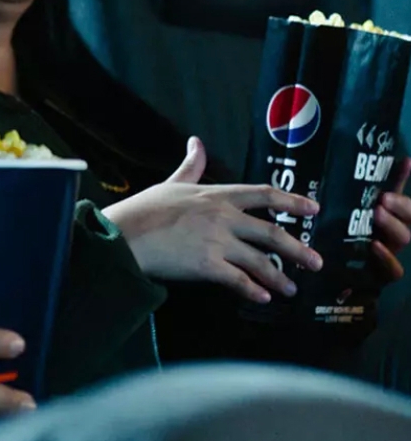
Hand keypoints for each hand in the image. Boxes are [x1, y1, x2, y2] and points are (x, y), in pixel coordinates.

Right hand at [103, 137, 322, 303]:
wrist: (125, 235)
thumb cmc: (144, 209)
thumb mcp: (171, 183)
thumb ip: (191, 166)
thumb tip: (197, 143)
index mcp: (216, 194)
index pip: (263, 194)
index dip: (292, 200)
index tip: (313, 209)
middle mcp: (224, 217)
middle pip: (272, 233)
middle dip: (298, 249)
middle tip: (315, 262)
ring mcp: (218, 242)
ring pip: (261, 261)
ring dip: (280, 277)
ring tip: (292, 289)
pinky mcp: (208, 266)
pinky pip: (240, 281)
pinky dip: (254, 290)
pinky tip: (263, 297)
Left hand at [372, 157, 410, 282]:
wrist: (344, 267)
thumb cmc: (363, 229)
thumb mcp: (377, 207)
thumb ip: (392, 184)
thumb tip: (408, 160)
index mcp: (400, 218)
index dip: (405, 184)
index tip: (405, 164)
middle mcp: (401, 234)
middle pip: (410, 222)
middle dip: (402, 208)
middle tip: (384, 198)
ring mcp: (394, 253)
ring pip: (404, 239)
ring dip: (393, 226)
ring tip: (377, 212)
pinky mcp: (383, 273)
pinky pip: (393, 270)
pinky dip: (387, 258)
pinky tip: (375, 245)